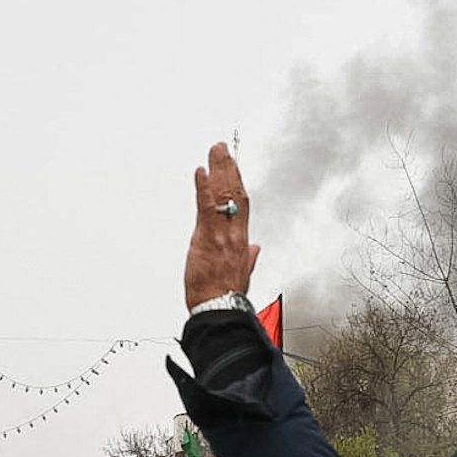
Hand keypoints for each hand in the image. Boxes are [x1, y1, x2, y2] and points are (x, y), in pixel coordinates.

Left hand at [184, 142, 259, 308]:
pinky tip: (201, 172)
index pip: (243, 204)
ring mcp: (221, 234)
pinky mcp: (206, 238)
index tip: (234, 166)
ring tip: (214, 152)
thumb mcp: (242, 275)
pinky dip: (203, 188)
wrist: (220, 308)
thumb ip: (249, 259)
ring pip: (223, 195)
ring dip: (218, 170)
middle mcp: (234, 233)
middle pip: (234, 193)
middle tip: (222, 149)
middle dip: (228, 168)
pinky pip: (206, 208)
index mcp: (241, 241)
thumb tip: (255, 251)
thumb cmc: (226, 295)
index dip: (238, 182)